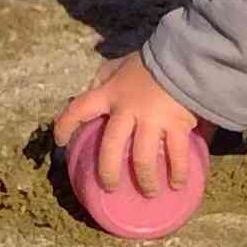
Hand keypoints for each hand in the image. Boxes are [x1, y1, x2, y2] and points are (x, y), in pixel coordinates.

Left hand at [52, 53, 199, 198]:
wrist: (186, 55)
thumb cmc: (151, 61)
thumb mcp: (121, 64)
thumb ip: (105, 76)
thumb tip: (91, 89)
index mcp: (111, 93)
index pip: (79, 108)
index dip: (66, 125)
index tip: (60, 141)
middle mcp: (128, 110)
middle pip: (111, 149)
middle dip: (108, 172)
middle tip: (110, 186)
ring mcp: (153, 120)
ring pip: (143, 159)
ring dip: (145, 179)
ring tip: (149, 191)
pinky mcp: (177, 125)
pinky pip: (177, 155)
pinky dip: (178, 172)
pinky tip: (177, 184)